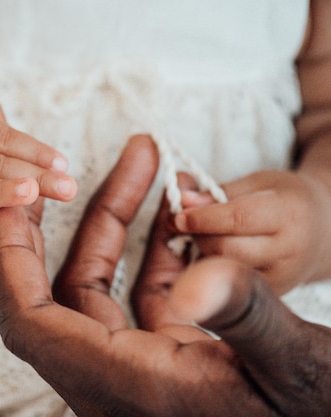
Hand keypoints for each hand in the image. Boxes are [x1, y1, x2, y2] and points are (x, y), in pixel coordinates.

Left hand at [0, 135, 330, 416]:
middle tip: (51, 174)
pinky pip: (131, 296)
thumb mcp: (295, 366)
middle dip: (43, 229)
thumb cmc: (315, 413)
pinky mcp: (156, 359)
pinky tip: (173, 218)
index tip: (8, 198)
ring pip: (91, 289)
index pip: (30, 317)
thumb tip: (200, 278)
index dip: (8, 255)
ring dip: (109, 227)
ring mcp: (132, 368)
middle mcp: (114, 377)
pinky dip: (146, 253)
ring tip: (141, 166)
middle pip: (46, 296)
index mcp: (127, 382)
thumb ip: (246, 318)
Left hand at [172, 169, 330, 293]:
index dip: (202, 217)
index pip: (237, 219)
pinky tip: (215, 254)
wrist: (323, 231)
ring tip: (203, 236)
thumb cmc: (284, 200)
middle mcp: (289, 251)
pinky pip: (230, 283)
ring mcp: (281, 278)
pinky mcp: (271, 294)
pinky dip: (214, 268)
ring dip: (203, 252)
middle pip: (227, 248)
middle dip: (198, 235)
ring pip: (225, 269)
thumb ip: (215, 191)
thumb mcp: (255, 184)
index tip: (178, 214)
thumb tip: (181, 196)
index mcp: (289, 213)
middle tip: (185, 223)